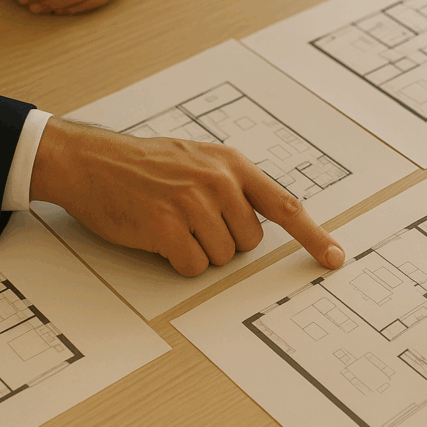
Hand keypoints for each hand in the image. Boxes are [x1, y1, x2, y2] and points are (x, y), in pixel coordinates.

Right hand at [30, 118, 345, 276]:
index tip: (335, 257)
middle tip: (190, 219)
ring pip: (221, 257)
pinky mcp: (166, 226)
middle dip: (223, 240)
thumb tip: (260, 220)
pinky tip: (158, 236)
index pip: (285, 206)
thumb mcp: (198, 159)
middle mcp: (218, 181)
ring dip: (197, 250)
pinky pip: (193, 266)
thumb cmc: (143, 164)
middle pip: (248, 243)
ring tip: (170, 222)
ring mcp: (192, 202)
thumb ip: (233, 184)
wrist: (91, 160)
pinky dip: (177, 261)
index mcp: (232, 164)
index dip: (314, 236)